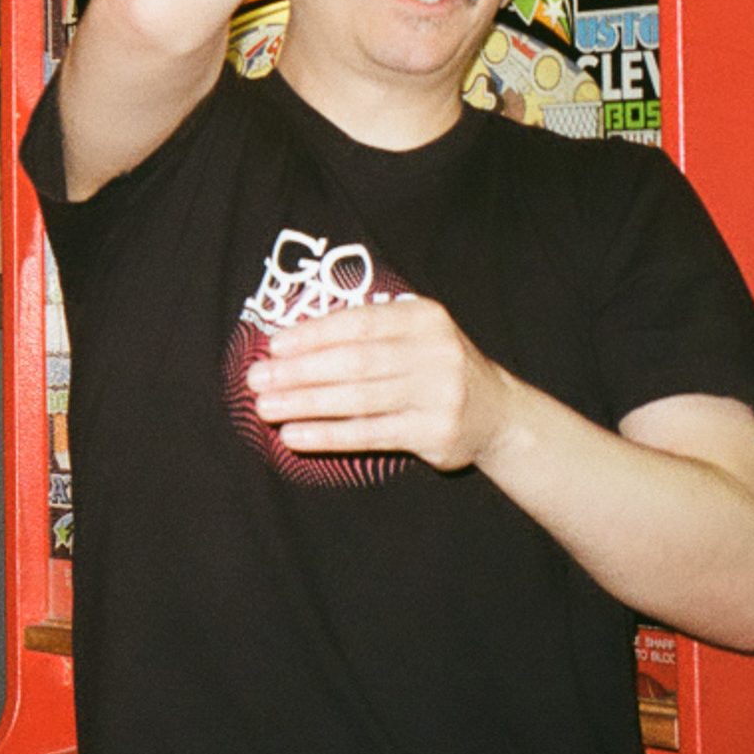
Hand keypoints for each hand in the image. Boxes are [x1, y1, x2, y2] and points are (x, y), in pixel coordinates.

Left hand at [244, 297, 521, 473]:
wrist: (497, 413)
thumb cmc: (431, 368)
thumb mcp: (411, 336)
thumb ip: (364, 333)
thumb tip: (288, 342)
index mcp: (424, 318)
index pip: (358, 323)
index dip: (312, 334)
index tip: (273, 345)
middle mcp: (435, 352)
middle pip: (354, 362)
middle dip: (299, 372)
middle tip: (256, 379)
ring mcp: (439, 394)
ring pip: (357, 399)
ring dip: (304, 404)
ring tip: (264, 408)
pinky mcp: (436, 432)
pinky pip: (370, 433)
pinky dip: (327, 435)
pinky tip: (294, 436)